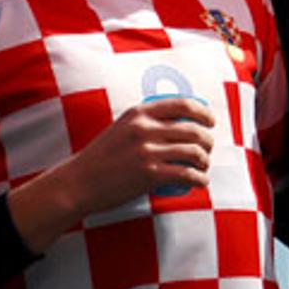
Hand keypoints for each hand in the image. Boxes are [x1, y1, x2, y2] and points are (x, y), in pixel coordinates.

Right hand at [8, 97, 214, 250]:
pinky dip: (200, 179)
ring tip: (203, 167)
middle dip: (208, 141)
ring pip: (195, 152)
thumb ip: (145, 122)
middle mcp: (145, 129)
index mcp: (139, 113)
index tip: (210, 121)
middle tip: (208, 150)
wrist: (77, 183)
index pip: (183, 104)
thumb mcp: (122, 128)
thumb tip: (178, 123)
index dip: (203, 112)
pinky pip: (187, 174)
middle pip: (194, 130)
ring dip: (205, 161)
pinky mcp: (150, 174)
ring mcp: (147, 151)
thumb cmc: (101, 158)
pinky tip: (201, 182)